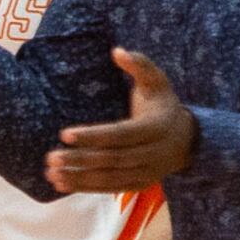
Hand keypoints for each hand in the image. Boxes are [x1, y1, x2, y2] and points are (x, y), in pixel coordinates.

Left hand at [47, 49, 195, 194]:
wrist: (188, 139)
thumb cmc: (163, 105)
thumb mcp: (158, 82)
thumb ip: (140, 65)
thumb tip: (117, 50)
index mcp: (156, 128)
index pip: (121, 134)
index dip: (93, 136)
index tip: (64, 134)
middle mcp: (153, 153)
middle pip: (113, 158)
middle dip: (80, 158)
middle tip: (50, 156)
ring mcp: (147, 172)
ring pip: (110, 177)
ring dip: (78, 177)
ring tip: (51, 172)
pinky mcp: (139, 184)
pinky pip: (110, 188)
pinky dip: (85, 187)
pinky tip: (61, 184)